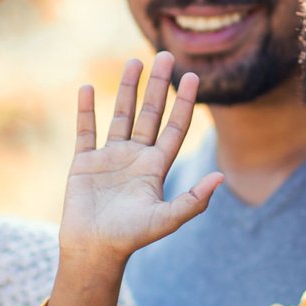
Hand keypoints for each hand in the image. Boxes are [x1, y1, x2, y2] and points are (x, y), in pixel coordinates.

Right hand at [59, 52, 223, 262]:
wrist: (94, 250)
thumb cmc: (131, 237)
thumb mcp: (167, 219)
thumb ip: (194, 200)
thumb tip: (221, 176)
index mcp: (156, 167)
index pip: (175, 127)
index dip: (185, 102)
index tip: (193, 76)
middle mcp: (135, 157)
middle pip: (150, 113)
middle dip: (158, 85)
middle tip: (165, 55)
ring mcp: (109, 158)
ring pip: (120, 115)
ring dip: (127, 89)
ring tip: (133, 62)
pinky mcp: (84, 163)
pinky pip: (85, 130)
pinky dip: (85, 110)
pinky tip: (86, 88)